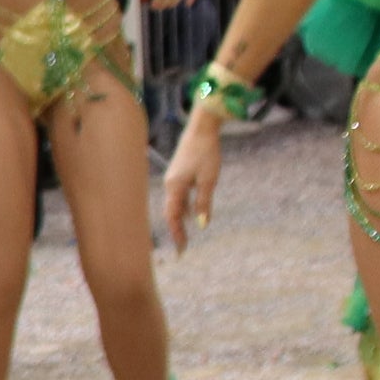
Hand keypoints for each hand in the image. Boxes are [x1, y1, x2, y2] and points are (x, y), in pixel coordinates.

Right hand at [159, 101, 225, 255]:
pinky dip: (182, 208)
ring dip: (179, 220)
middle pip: (170, 213)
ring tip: (185, 235)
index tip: (181, 251)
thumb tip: (201, 225)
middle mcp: (170, 184)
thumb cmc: (206, 153)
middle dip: (176, 231)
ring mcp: (173, 178)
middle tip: (182, 248)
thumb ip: (203, 203)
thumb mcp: (209, 180)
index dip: (177, 235)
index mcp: (175, 187)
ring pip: (174, 205)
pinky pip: (178, 196)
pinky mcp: (179, 173)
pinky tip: (189, 213)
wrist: (201, 128)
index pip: (172, 218)